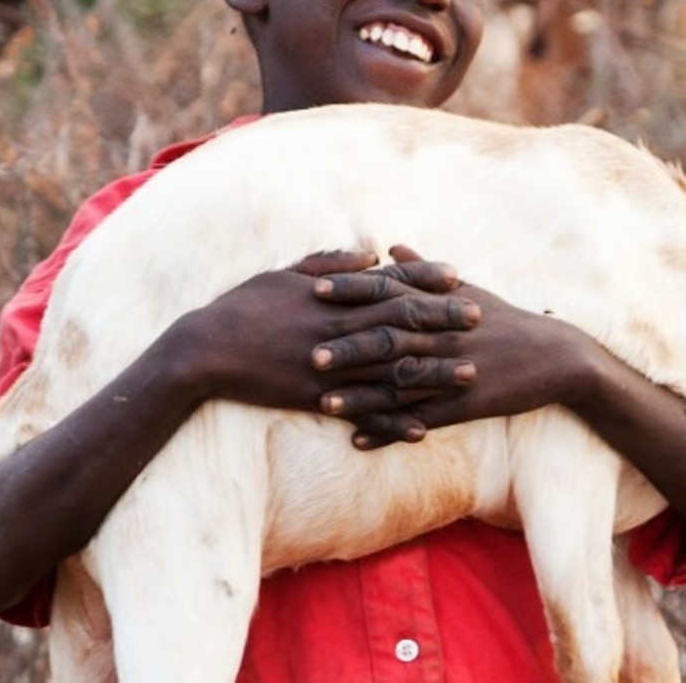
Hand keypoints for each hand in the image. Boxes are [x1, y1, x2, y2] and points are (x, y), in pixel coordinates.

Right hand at [159, 248, 481, 435]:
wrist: (204, 351)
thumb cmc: (243, 305)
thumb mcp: (285, 273)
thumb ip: (331, 262)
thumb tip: (371, 254)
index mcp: (332, 296)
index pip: (390, 283)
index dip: (425, 279)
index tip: (458, 274)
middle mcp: (337, 330)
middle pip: (401, 323)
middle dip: (443, 320)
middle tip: (481, 316)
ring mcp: (330, 368)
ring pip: (391, 370)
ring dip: (433, 372)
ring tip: (470, 373)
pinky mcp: (317, 400)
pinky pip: (363, 413)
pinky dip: (393, 422)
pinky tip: (423, 430)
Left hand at [311, 249, 606, 448]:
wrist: (554, 357)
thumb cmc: (504, 319)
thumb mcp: (464, 290)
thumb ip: (420, 272)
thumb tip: (387, 246)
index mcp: (439, 305)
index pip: (389, 292)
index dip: (352, 290)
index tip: (315, 289)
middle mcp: (443, 336)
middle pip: (388, 339)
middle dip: (347, 347)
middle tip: (306, 353)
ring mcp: (453, 373)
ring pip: (399, 385)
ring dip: (360, 397)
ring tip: (322, 405)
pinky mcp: (464, 406)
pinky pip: (419, 420)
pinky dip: (387, 431)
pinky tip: (357, 441)